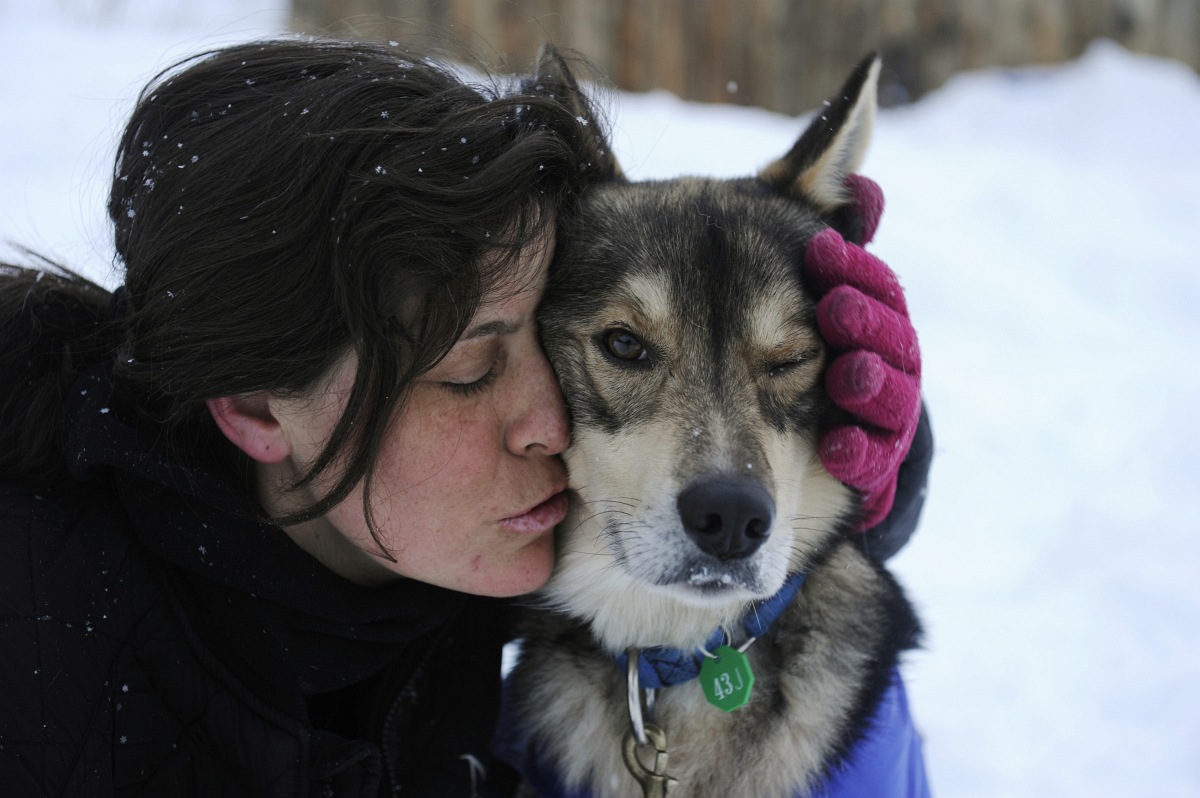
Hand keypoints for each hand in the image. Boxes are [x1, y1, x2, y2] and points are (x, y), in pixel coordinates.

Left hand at [804, 176, 920, 529]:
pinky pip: (871, 456)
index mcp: (864, 314)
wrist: (814, 450)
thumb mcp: (805, 285)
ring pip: (888, 393)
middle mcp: (882, 359)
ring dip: (869, 382)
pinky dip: (857, 449)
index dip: (853, 268)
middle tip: (836, 308)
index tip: (823, 251)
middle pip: (889, 335)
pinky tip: (836, 446)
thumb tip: (859, 138)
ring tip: (849, 376)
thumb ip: (816, 225)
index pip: (871, 283)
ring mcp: (881, 413)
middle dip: (866, 320)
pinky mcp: (873, 462)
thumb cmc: (806, 350)